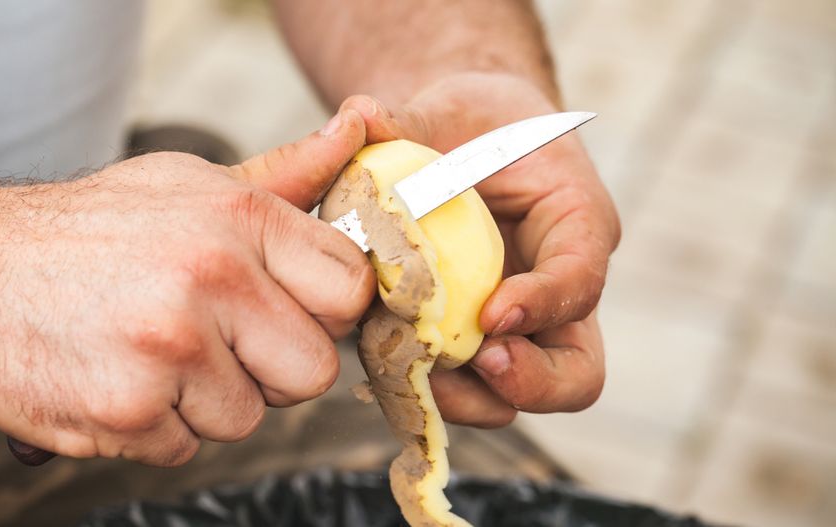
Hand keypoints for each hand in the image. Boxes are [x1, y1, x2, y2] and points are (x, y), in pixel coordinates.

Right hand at [0, 110, 374, 464]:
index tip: (293, 312)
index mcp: (240, 217)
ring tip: (157, 354)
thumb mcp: (191, 184)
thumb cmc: (94, 229)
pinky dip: (157, 427)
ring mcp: (172, 346)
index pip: (350, 288)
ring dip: (207, 400)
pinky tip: (123, 377)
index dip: (326, 311)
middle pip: (314, 370)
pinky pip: (187, 447)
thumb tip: (357, 133)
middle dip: (273, 368)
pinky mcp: (130, 409)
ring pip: (249, 418)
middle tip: (221, 342)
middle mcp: (213, 276)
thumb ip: (284, 176)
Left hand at [341, 72, 620, 426]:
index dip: (545, 304)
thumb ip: (409, 119)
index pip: (582, 279)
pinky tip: (381, 362)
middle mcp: (556, 290)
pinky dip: (425, 388)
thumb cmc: (473, 123)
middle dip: (530, 384)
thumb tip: (360, 116)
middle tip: (477, 363)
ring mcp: (516, 328)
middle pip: (577, 373)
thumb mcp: (451, 106)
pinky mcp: (471, 344)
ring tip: (412, 366)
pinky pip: (461, 389)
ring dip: (467, 397)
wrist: (463, 148)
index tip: (492, 315)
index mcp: (574, 223)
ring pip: (516, 396)